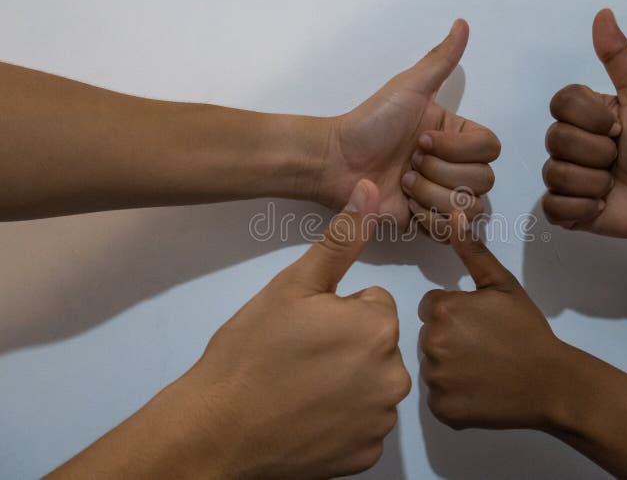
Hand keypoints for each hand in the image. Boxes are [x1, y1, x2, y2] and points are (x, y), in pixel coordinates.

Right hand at [179, 180, 410, 477]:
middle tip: (301, 357)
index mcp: (379, 327)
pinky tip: (308, 417)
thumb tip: (368, 188)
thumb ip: (340, 239)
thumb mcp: (294, 285)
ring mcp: (381, 420)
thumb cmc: (252, 351)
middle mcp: (394, 375)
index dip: (338, 313)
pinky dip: (342, 421)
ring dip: (347, 383)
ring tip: (301, 387)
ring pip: (372, 384)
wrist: (218, 428)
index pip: (373, 305)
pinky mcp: (367, 454)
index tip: (306, 329)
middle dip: (347, 346)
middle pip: (376, 345)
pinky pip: (364, 424)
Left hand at [320, 20, 499, 232]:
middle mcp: (455, 166)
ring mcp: (442, 196)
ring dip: (433, 196)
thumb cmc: (370, 123)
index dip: (459, 148)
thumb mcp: (408, 88)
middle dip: (442, 173)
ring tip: (402, 184)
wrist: (336, 161)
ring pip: (470, 208)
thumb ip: (440, 60)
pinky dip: (429, 220)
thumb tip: (462, 23)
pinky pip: (450, 232)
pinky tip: (406, 206)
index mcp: (456, 135)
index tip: (422, 139)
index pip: (490, 148)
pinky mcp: (427, 223)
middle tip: (408, 163)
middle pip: (483, 180)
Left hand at [418, 213, 569, 429]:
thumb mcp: (503, 286)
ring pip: (433, 366)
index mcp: (443, 310)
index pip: (431, 306)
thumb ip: (473, 253)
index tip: (480, 323)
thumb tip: (453, 216)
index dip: (456, 313)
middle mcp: (431, 343)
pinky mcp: (441, 410)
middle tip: (485, 346)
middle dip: (451, 338)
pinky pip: (438, 397)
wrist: (552, 382)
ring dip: (451, 366)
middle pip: (429, 335)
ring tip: (485, 368)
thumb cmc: (528, 331)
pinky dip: (454, 395)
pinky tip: (480, 389)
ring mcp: (435, 380)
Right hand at [542, 9, 626, 239]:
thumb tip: (603, 14)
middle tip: (619, 159)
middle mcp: (568, 143)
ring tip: (614, 184)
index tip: (619, 127)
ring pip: (556, 173)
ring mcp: (564, 177)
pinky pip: (554, 206)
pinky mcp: (564, 209)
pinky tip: (603, 205)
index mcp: (584, 115)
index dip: (591, 118)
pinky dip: (583, 207)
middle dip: (598, 153)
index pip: (560, 104)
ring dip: (595, 182)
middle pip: (556, 139)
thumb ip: (621, 58)